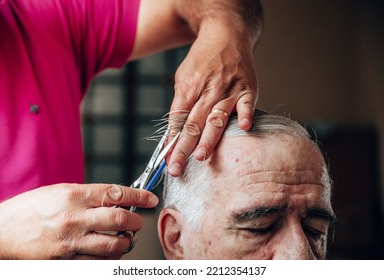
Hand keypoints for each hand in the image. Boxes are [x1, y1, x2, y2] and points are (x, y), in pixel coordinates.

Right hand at [0, 183, 157, 258]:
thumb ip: (87, 196)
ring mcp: (70, 243)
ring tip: (124, 239)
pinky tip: (106, 253)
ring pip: (113, 246)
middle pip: (119, 220)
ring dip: (125, 243)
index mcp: (73, 195)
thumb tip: (115, 199)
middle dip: (136, 222)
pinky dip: (108, 259)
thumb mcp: (59, 192)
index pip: (116, 193)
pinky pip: (97, 264)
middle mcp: (74, 218)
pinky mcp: (65, 261)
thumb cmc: (29, 209)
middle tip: (137, 222)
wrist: (0, 233)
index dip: (138, 196)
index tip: (150, 199)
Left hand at [168, 24, 258, 175]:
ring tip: (200, 157)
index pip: (177, 121)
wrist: (226, 35)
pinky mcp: (247, 88)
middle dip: (183, 149)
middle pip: (192, 124)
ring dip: (208, 138)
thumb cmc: (203, 60)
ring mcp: (228, 90)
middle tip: (177, 169)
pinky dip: (245, 114)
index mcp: (188, 89)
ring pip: (216, 117)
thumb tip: (175, 133)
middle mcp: (207, 91)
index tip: (167, 161)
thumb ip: (182, 105)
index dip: (171, 142)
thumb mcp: (183, 78)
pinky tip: (244, 128)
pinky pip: (247, 103)